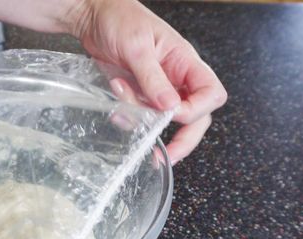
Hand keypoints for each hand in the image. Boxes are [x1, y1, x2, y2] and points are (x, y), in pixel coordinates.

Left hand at [73, 0, 226, 163]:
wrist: (92, 17)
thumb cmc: (120, 19)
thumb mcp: (137, 47)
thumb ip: (154, 79)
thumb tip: (171, 108)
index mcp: (186, 62)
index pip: (210, 95)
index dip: (195, 111)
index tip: (170, 114)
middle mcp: (177, 78)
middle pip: (195, 117)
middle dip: (183, 140)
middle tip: (165, 157)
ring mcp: (158, 89)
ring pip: (166, 121)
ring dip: (144, 121)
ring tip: (121, 95)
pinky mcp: (140, 95)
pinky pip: (142, 117)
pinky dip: (129, 116)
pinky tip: (116, 101)